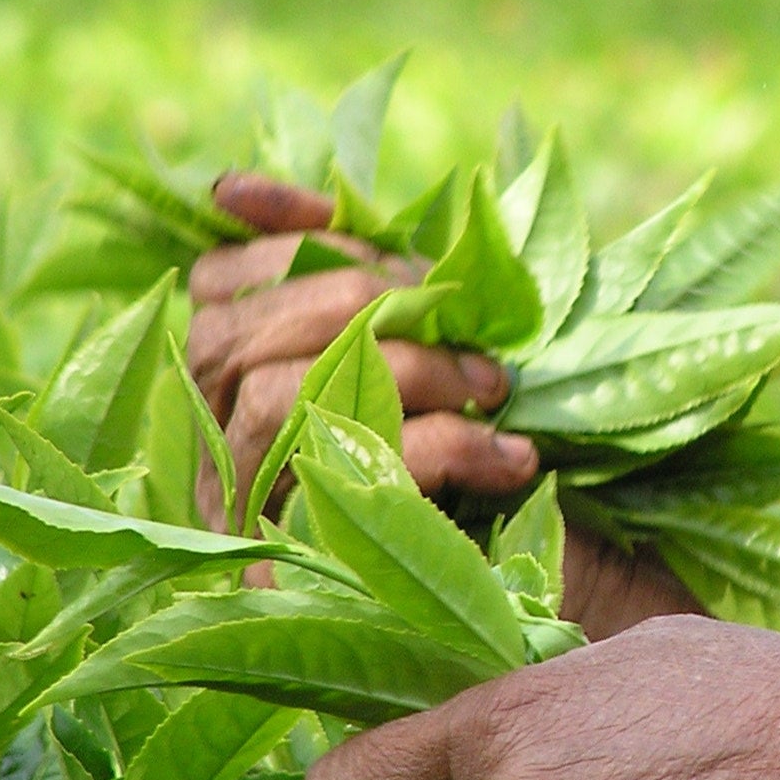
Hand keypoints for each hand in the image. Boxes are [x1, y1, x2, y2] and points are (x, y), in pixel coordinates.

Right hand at [191, 174, 704, 634]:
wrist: (565, 590)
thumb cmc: (483, 442)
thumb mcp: (422, 337)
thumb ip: (346, 269)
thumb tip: (227, 189)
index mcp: (238, 381)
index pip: (214, 284)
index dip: (282, 240)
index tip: (370, 228)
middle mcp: (224, 449)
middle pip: (233, 340)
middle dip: (358, 300)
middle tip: (460, 316)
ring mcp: (257, 515)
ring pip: (281, 400)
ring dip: (407, 371)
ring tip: (495, 385)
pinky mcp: (311, 570)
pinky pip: (357, 479)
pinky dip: (449, 446)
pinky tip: (512, 455)